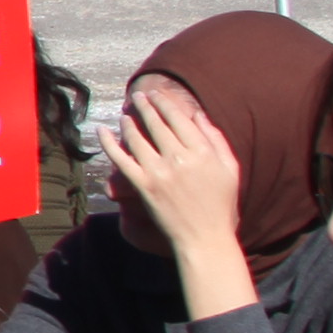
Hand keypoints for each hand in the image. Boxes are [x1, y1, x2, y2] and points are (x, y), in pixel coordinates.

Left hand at [106, 81, 258, 318]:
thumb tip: (198, 115)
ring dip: (129, 122)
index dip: (165, 103)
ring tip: (126, 114)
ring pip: (137, 138)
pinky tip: (102, 130)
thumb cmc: (221, 204)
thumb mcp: (230, 168)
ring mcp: (158, 172)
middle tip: (138, 97)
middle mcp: (179, 158)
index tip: (157, 95)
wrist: (205, 238)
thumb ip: (216, 139)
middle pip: (156, 124)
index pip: (178, 118)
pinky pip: (121, 159)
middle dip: (145, 106)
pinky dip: (108, 143)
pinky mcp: (143, 186)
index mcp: (202, 151)